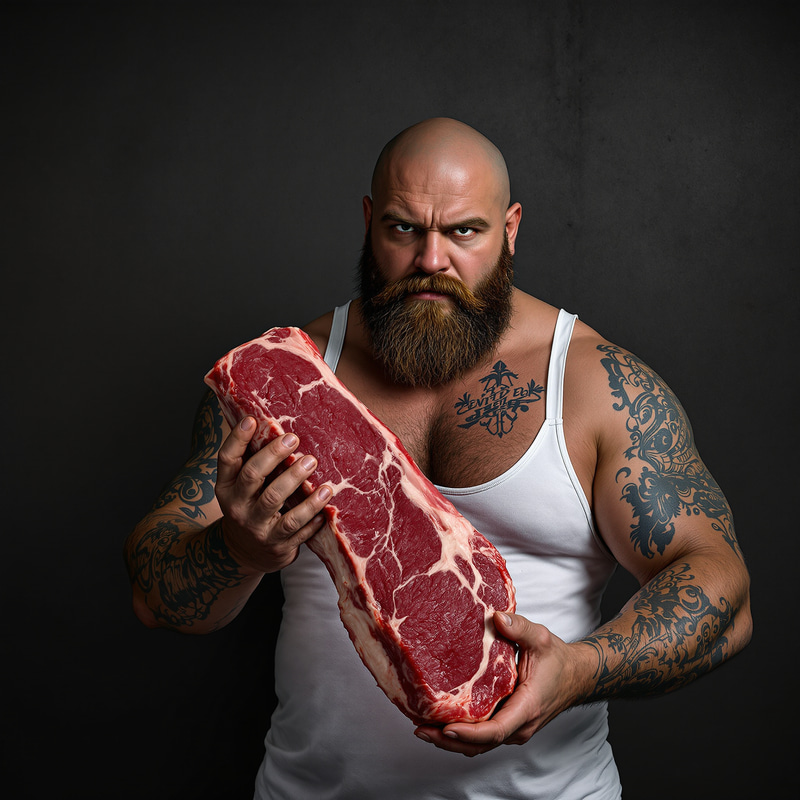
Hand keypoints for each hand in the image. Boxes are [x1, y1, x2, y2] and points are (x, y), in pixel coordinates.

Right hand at [215, 416, 333, 573]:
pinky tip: (325, 498)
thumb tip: (263, 417)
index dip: (238, 439)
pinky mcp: (278, 544)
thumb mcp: (238, 486)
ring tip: (312, 462)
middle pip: (253, 475)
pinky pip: (297, 527)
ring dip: (296, 479)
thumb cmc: (249, 506)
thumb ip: (249, 459)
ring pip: (276, 500)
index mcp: (226, 487)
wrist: (245, 554)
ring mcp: (257, 527)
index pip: (226, 459)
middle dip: (273, 454)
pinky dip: (312, 512)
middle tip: (293, 438)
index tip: (252, 420)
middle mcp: (238, 506)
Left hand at [414, 612, 594, 756]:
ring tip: (424, 728)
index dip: (469, 733)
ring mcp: (514, 728)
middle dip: (449, 741)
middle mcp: (520, 725)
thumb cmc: (558, 659)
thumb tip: (495, 617)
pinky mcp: (508, 724)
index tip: (446, 728)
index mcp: (527, 707)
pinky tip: (442, 723)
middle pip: (482, 745)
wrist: (576, 676)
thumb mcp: (540, 638)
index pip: (496, 730)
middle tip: (421, 729)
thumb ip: (518, 627)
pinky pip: (484, 738)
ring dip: (453, 741)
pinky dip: (463, 735)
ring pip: (481, 745)